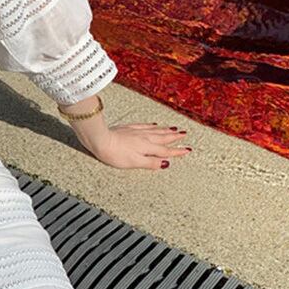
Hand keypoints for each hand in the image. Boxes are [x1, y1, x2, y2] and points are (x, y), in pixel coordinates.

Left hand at [76, 122, 191, 169]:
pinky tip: (154, 124)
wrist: (101, 140)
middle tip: (184, 135)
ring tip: (175, 129)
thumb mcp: (134, 163)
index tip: (187, 150)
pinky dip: (152, 125)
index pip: (165, 151)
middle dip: (175, 138)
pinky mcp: (128, 128)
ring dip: (166, 131)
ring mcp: (136, 132)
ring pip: (156, 130)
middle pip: (163, 138)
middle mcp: (144, 138)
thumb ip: (151, 163)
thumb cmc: (115, 153)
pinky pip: (145, 125)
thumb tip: (165, 164)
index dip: (177, 151)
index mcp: (147, 147)